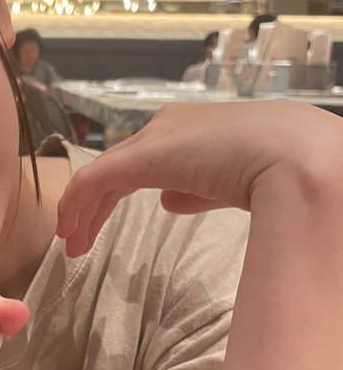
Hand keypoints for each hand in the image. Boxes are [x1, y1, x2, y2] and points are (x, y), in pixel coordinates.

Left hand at [57, 100, 342, 257]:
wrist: (299, 158)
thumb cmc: (283, 171)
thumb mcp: (234, 181)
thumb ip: (198, 190)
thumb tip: (168, 201)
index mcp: (194, 129)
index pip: (143, 160)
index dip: (116, 193)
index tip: (101, 224)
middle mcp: (169, 126)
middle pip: (118, 166)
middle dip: (95, 203)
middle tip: (78, 237)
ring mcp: (156, 138)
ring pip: (103, 174)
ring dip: (84, 210)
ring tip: (72, 244)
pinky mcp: (144, 156)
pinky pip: (96, 180)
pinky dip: (77, 205)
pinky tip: (70, 232)